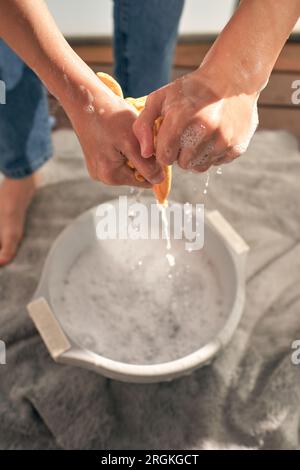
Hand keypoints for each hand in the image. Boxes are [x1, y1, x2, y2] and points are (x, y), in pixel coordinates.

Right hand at [62, 76, 163, 186]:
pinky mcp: (96, 159)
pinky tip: (119, 135)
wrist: (85, 99)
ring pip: (128, 166)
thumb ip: (146, 165)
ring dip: (133, 152)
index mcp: (111, 176)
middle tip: (137, 137)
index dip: (154, 165)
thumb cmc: (109, 116)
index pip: (145, 181)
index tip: (151, 146)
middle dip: (141, 157)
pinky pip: (118, 159)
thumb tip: (159, 180)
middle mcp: (102, 177)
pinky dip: (123, 149)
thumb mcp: (133, 142)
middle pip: (135, 175)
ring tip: (126, 134)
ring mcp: (98, 168)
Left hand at [133, 66, 259, 171]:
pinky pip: (216, 163)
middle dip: (180, 153)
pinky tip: (214, 135)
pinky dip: (212, 154)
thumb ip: (143, 125)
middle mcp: (203, 130)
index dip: (163, 150)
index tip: (168, 140)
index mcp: (181, 117)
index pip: (164, 157)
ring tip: (199, 136)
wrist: (232, 77)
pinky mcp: (237, 146)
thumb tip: (145, 154)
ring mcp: (222, 139)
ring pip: (199, 167)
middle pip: (182, 164)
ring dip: (195, 156)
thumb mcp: (160, 98)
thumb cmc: (190, 90)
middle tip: (185, 135)